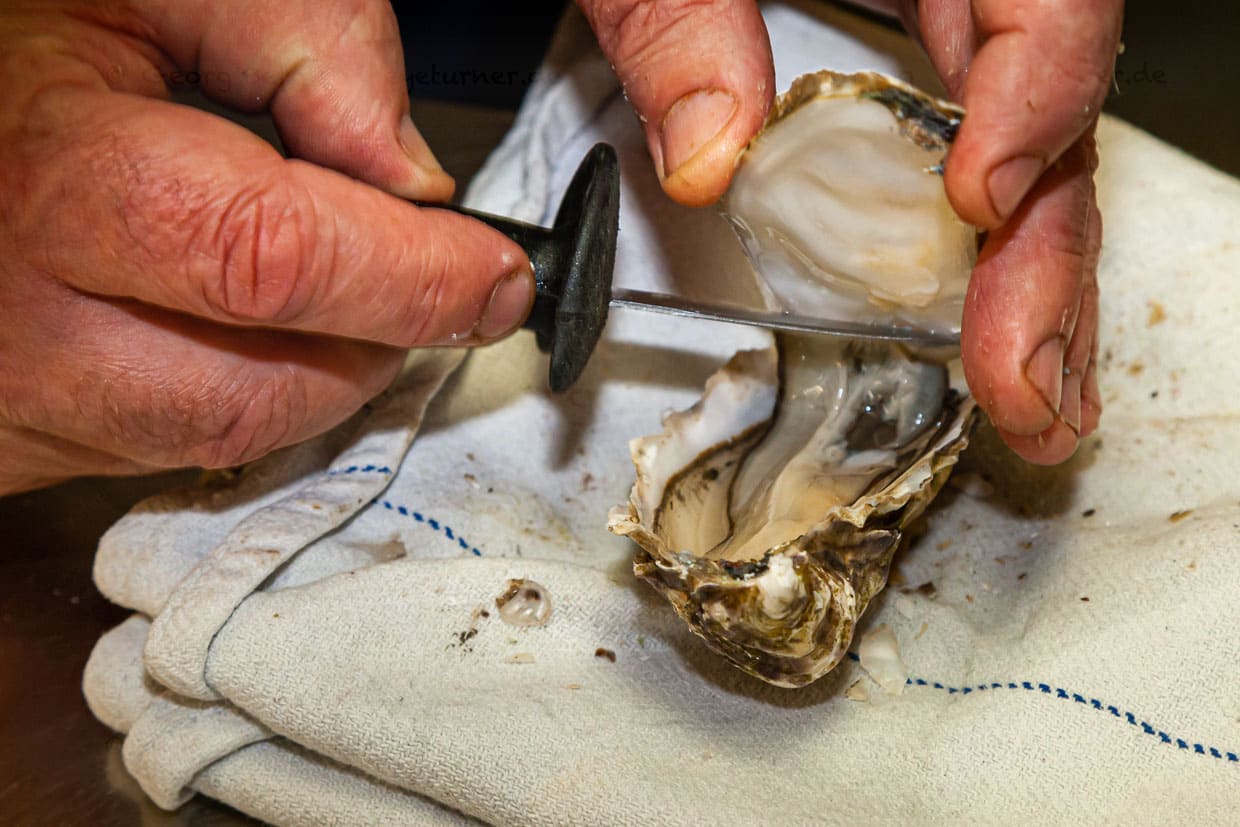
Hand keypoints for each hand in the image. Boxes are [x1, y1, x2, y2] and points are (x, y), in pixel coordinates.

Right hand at [0, 0, 534, 494]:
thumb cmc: (17, 62)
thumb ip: (301, 42)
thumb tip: (413, 174)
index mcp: (58, 182)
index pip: (274, 261)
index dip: (413, 278)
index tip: (494, 276)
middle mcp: (29, 325)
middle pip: (270, 388)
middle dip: (373, 333)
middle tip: (390, 264)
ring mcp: (27, 406)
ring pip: (235, 436)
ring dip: (313, 364)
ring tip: (293, 271)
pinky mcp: (34, 450)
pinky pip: (181, 451)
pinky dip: (245, 389)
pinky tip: (223, 317)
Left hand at [580, 0, 1121, 464]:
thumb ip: (675, 19)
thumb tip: (711, 158)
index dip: (1033, 98)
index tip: (981, 197)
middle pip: (1043, 110)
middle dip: (1038, 255)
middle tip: (1026, 377)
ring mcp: (946, 24)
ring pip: (1024, 154)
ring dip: (1030, 287)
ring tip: (1035, 393)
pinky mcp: (912, 70)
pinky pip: (968, 162)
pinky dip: (980, 259)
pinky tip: (994, 334)